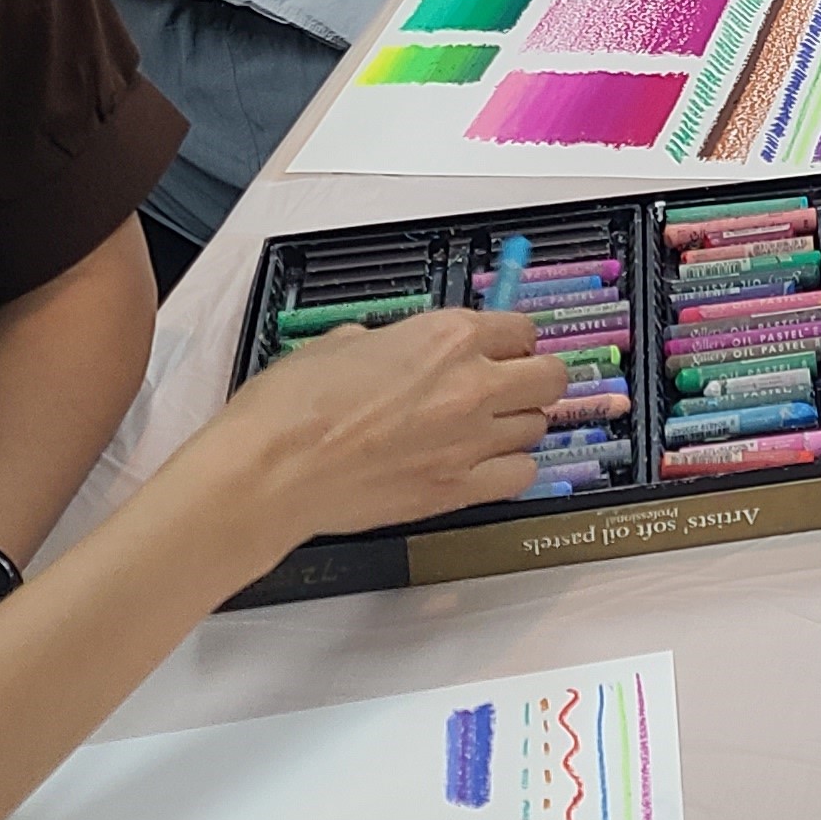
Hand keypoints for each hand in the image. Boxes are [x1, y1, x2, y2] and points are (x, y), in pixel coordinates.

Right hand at [208, 304, 567, 543]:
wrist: (271, 472)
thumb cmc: (292, 407)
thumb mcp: (341, 342)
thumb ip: (388, 340)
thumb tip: (393, 346)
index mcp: (447, 337)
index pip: (521, 329)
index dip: (512, 340)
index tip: (504, 348)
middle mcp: (472, 385)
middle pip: (549, 377)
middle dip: (535, 378)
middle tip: (512, 386)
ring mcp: (470, 441)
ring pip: (537, 428)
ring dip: (518, 425)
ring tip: (488, 429)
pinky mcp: (457, 490)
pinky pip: (520, 476)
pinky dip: (511, 469)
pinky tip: (486, 466)